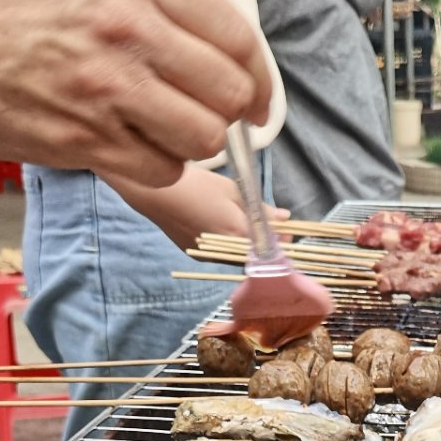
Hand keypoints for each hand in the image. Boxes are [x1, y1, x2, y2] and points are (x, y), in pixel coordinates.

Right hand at [0, 0, 272, 187]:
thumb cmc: (7, 5)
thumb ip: (155, 2)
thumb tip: (219, 53)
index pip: (234, 35)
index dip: (257, 77)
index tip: (256, 100)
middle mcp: (126, 28)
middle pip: (228, 92)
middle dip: (228, 116)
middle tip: (208, 120)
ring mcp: (106, 87)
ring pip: (202, 138)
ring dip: (191, 145)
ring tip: (161, 131)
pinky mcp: (85, 139)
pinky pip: (162, 170)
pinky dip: (158, 168)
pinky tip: (130, 147)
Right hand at [111, 167, 289, 250]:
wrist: (152, 190)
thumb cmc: (195, 183)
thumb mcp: (233, 189)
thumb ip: (262, 209)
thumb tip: (286, 219)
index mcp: (237, 233)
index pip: (271, 250)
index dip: (282, 244)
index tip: (288, 233)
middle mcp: (224, 251)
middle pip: (257, 257)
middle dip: (267, 245)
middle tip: (273, 229)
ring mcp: (207, 256)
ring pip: (238, 257)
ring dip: (248, 246)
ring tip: (247, 224)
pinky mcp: (195, 254)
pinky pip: (220, 254)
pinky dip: (229, 244)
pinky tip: (225, 227)